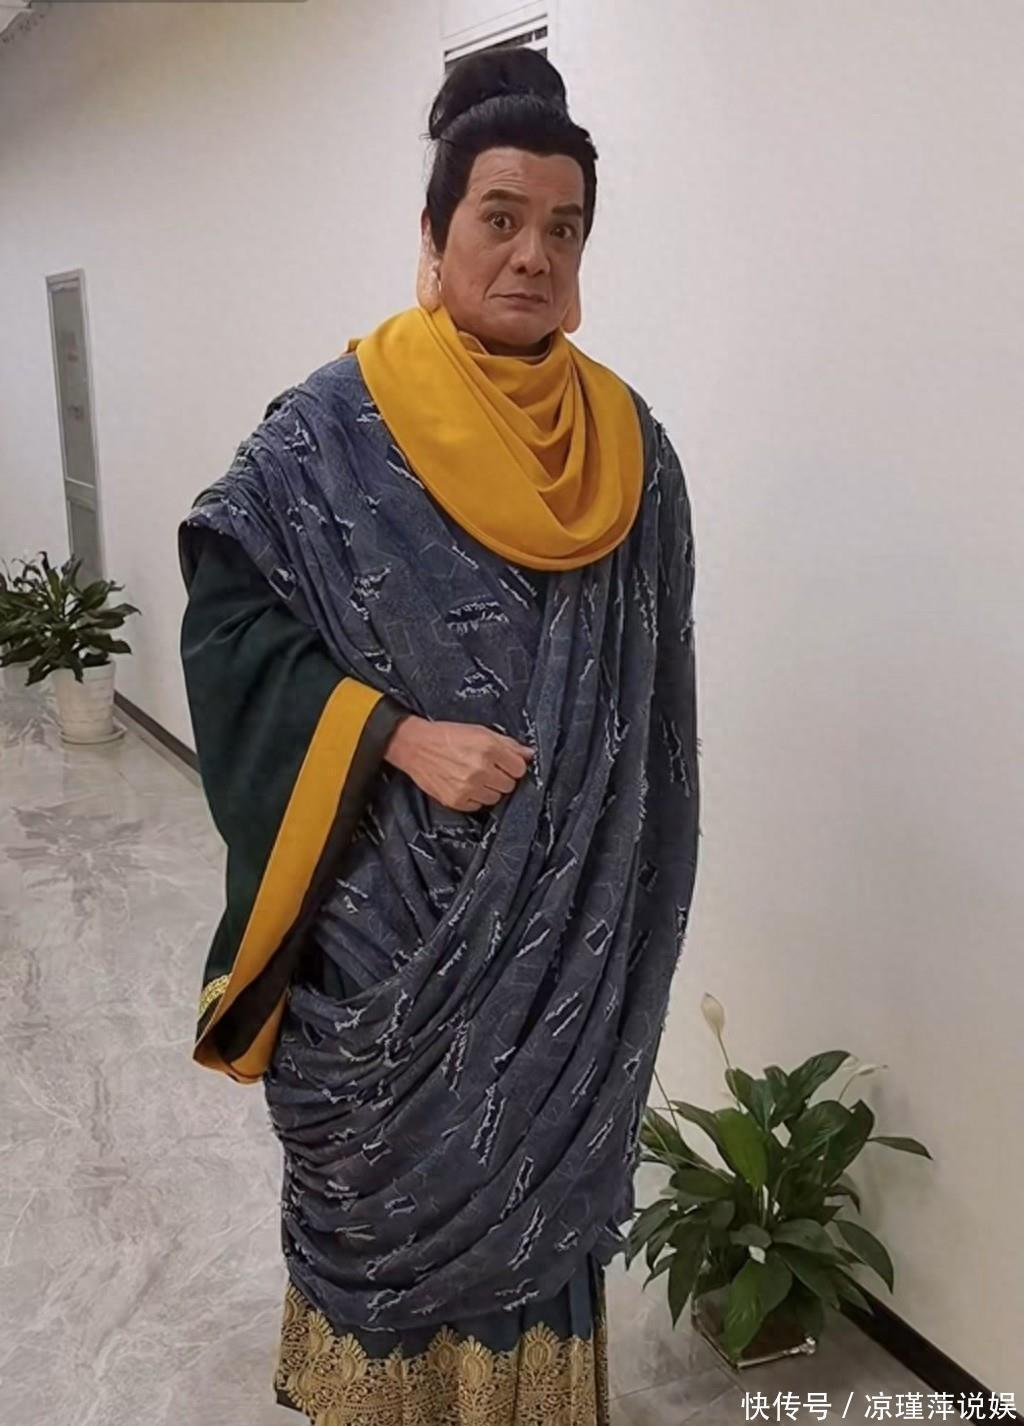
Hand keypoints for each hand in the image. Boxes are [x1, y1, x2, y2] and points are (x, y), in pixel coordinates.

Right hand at [384, 715, 534, 812]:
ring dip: (489, 789)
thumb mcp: (480, 731)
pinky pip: (478, 806)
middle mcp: (480, 769)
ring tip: (475, 776)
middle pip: (509, 785)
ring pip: (495, 797)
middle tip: (488, 769)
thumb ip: (508, 744)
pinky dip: (474, 797)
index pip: (519, 768)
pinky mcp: (456, 800)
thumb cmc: (447, 736)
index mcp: (488, 748)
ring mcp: (467, 787)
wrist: (415, 746)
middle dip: (502, 777)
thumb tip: (529, 754)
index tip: (505, 763)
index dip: (513, 765)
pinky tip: (464, 784)